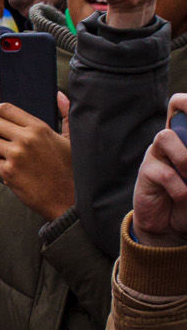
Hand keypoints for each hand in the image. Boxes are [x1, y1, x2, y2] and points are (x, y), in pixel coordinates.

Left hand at [0, 97, 74, 220]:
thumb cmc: (72, 169)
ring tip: (13, 156)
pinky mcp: (8, 173)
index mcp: (39, 128)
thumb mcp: (71, 139)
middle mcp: (25, 139)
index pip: (6, 109)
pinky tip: (17, 171)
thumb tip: (58, 94)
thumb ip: (64, 114)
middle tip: (4, 138)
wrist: (70, 200)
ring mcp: (15, 156)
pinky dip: (2, 167)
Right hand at [131, 97, 186, 241]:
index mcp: (185, 136)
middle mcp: (170, 140)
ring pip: (166, 137)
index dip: (186, 103)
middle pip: (176, 116)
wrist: (169, 226)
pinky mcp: (146, 171)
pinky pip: (166, 174)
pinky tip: (182, 197)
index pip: (180, 106)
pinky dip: (181, 189)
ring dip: (186, 160)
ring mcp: (156, 154)